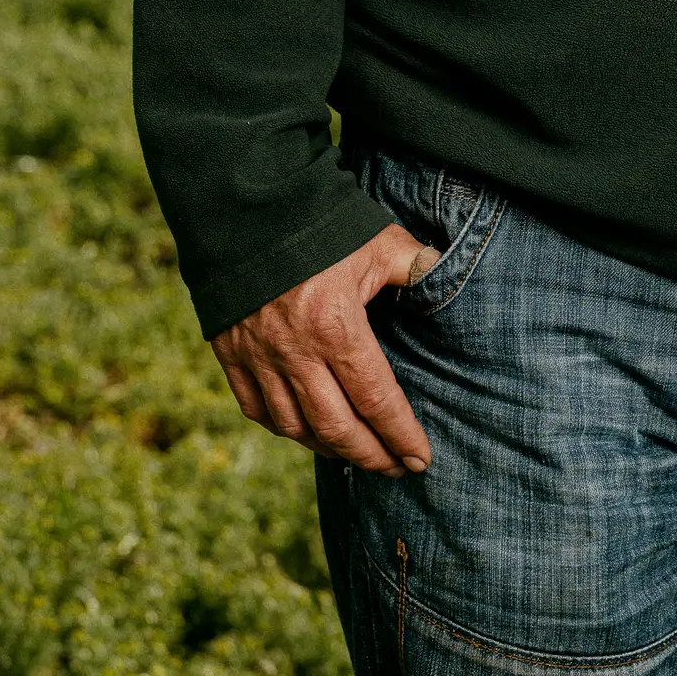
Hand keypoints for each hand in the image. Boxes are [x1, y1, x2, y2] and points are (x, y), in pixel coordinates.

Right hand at [211, 222, 440, 474]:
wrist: (246, 207)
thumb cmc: (322, 224)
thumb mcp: (378, 241)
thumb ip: (416, 265)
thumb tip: (445, 275)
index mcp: (335, 325)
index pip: (376, 399)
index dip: (401, 435)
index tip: (421, 460)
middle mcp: (295, 352)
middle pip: (337, 428)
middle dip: (371, 455)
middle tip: (395, 468)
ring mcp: (258, 358)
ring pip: (296, 428)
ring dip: (330, 449)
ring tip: (358, 453)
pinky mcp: (231, 355)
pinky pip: (258, 410)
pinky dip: (285, 429)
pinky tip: (307, 431)